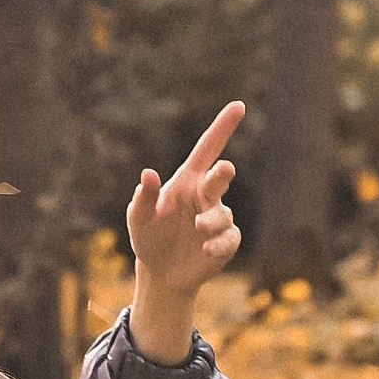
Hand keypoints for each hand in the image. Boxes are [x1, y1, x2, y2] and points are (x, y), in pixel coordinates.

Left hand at [125, 101, 243, 363]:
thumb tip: (147, 174)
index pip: (207, 149)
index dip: (222, 127)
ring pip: (222, 213)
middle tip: (224, 169)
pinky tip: (207, 249)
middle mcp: (206, 196)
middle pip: (220, 177)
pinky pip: (229, 237)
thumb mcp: (139, 218)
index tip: (238, 106)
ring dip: (211, 220)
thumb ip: (144, 198)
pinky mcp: (227, 241)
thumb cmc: (149, 238)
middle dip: (223, 173)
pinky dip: (219, 242)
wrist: (161, 273)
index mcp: (187, 182)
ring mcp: (218, 218)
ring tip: (197, 229)